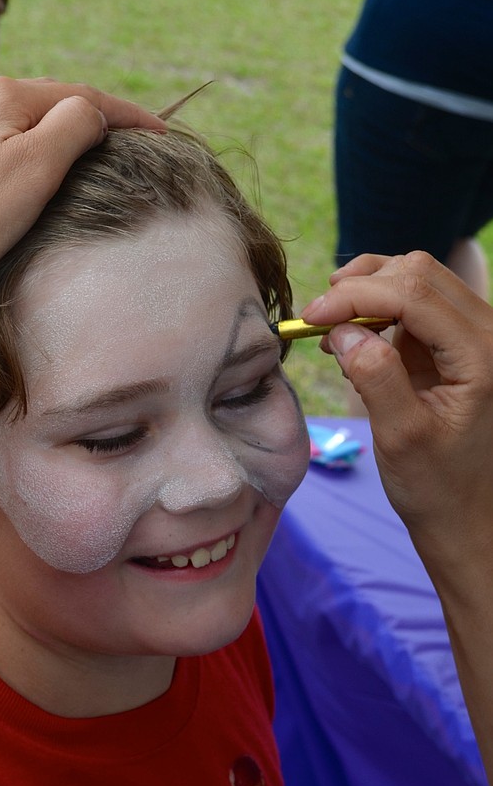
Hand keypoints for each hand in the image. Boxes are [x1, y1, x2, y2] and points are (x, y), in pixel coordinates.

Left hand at [0, 77, 165, 348]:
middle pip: (31, 107)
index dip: (124, 115)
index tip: (159, 134)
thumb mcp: (38, 168)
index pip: (77, 96)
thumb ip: (74, 127)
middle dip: (70, 124)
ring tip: (45, 172)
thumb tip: (89, 111)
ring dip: (22, 144)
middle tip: (105, 150)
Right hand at [301, 252, 492, 568]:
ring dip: (368, 290)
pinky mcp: (454, 344)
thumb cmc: (436, 485)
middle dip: (362, 285)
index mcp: (482, 355)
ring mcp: (472, 335)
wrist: (464, 514)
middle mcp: (487, 334)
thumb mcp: (401, 437)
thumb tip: (342, 330)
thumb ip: (376, 377)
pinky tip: (349, 333)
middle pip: (419, 272)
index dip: (356, 295)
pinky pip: (415, 304)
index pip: (414, 294)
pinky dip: (377, 307)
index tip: (310, 316)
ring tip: (329, 323)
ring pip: (418, 279)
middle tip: (315, 319)